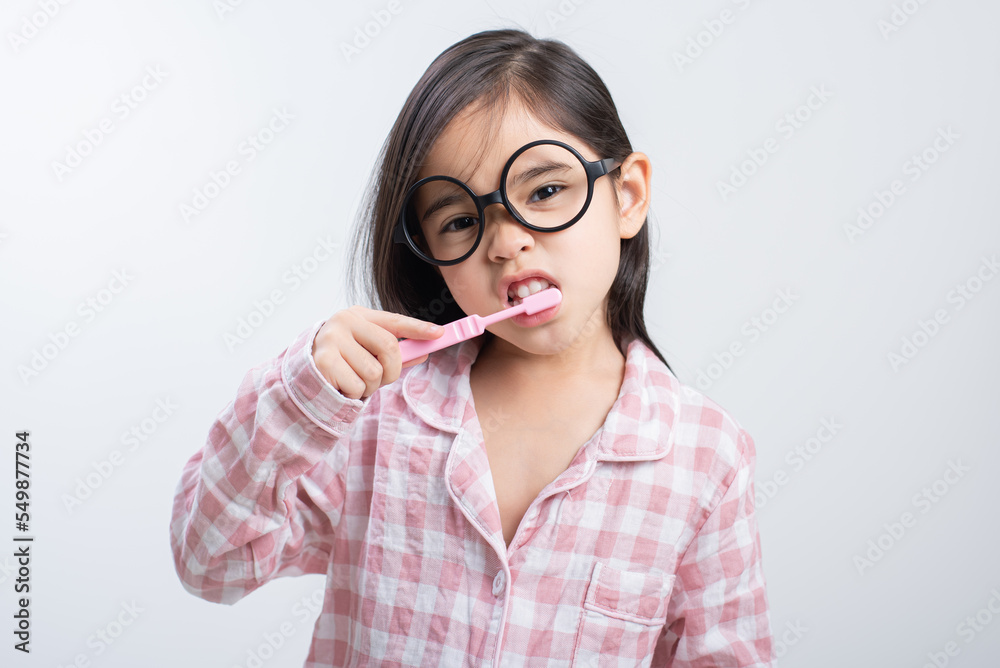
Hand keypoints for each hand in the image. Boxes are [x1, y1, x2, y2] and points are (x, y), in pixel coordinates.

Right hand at [311, 306, 443, 399]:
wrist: (302, 375)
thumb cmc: (342, 363)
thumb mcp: (369, 354)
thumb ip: (395, 354)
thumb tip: (423, 353)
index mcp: (358, 315)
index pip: (394, 320)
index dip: (418, 328)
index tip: (439, 334)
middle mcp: (344, 321)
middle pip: (390, 347)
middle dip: (393, 370)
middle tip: (382, 378)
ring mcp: (332, 339)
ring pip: (374, 371)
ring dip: (370, 386)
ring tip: (353, 381)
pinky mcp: (324, 361)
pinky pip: (358, 386)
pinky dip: (355, 394)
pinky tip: (341, 387)